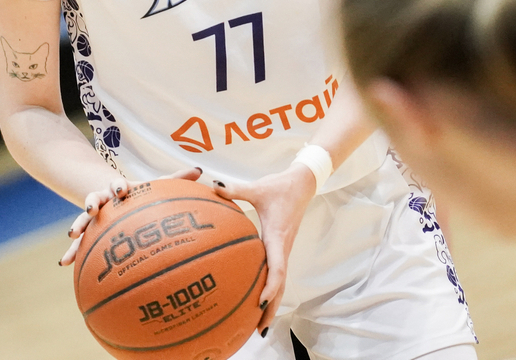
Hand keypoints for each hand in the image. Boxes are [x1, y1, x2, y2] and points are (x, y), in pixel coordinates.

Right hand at [60, 166, 202, 265]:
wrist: (116, 194)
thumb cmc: (140, 194)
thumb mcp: (155, 186)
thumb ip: (176, 179)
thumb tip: (200, 171)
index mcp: (119, 189)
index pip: (118, 185)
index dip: (119, 187)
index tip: (121, 190)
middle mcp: (103, 200)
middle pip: (95, 198)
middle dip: (92, 202)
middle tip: (91, 208)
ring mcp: (93, 215)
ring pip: (82, 219)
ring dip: (77, 225)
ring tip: (72, 235)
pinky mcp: (88, 231)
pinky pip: (78, 243)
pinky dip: (72, 252)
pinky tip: (64, 264)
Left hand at [214, 163, 315, 332]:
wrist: (301, 184)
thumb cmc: (279, 187)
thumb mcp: (257, 187)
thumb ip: (235, 189)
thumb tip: (214, 186)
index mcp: (278, 236)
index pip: (277, 267)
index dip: (270, 286)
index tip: (261, 303)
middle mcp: (283, 247)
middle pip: (280, 285)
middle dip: (271, 308)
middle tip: (258, 329)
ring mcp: (284, 250)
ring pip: (280, 283)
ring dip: (273, 305)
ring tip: (259, 327)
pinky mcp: (282, 249)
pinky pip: (277, 275)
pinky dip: (271, 292)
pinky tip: (258, 303)